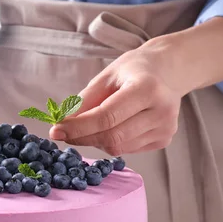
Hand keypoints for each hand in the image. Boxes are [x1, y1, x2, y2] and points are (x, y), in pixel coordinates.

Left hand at [49, 39, 181, 155]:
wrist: (167, 73)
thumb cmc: (132, 72)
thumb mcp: (105, 77)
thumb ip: (84, 102)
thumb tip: (62, 125)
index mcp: (147, 89)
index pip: (106, 117)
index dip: (78, 127)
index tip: (55, 130)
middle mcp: (162, 111)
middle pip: (111, 136)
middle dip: (81, 137)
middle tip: (63, 132)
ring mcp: (165, 129)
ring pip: (117, 147)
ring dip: (95, 140)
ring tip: (92, 124)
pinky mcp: (164, 140)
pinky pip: (126, 149)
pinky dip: (110, 142)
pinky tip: (113, 126)